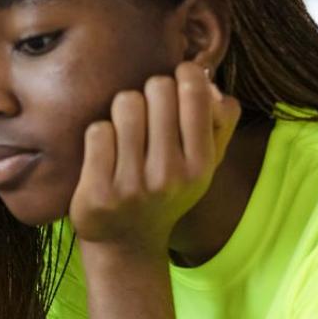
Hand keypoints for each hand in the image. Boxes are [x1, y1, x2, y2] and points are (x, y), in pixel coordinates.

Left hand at [69, 62, 241, 252]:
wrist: (127, 244)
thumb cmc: (167, 190)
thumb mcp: (205, 163)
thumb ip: (220, 120)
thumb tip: (208, 78)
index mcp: (201, 165)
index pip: (193, 91)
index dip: (183, 74)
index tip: (177, 82)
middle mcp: (170, 175)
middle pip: (157, 87)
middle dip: (149, 92)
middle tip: (148, 114)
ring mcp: (133, 185)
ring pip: (125, 103)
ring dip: (122, 112)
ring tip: (126, 134)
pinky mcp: (99, 192)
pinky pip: (97, 131)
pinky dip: (99, 136)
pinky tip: (105, 155)